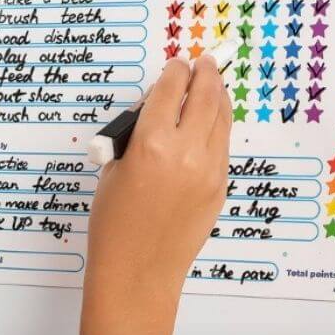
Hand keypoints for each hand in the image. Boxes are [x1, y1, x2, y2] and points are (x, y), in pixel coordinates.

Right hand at [84, 55, 229, 302]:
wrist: (138, 272)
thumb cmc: (114, 224)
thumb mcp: (113, 169)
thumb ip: (136, 135)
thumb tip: (157, 109)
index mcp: (151, 143)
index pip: (171, 88)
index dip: (175, 71)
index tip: (177, 63)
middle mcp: (186, 152)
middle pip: (206, 95)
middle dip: (206, 73)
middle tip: (205, 62)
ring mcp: (209, 170)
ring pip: (222, 118)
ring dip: (218, 97)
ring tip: (214, 86)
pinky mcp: (220, 188)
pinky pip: (222, 146)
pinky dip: (217, 128)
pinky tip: (211, 123)